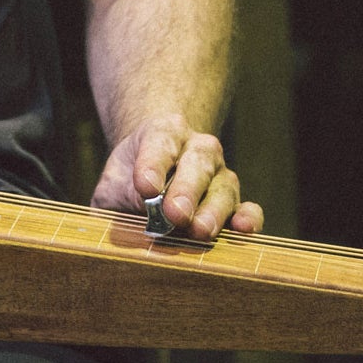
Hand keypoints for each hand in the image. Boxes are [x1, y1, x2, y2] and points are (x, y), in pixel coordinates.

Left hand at [91, 115, 262, 239]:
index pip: (160, 143)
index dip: (153, 165)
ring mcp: (221, 174)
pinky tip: (242, 230)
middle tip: (175, 214)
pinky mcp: (235, 202)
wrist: (150, 175)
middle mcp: (199, 148)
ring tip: (200, 231)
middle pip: (198, 164)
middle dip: (186, 190)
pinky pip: (249, 208)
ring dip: (213, 211)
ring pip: (224, 188)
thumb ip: (120, 195)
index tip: (146, 187)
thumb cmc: (128, 179)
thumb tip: (138, 215)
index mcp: (164, 132)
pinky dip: (249, 219)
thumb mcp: (114, 182)